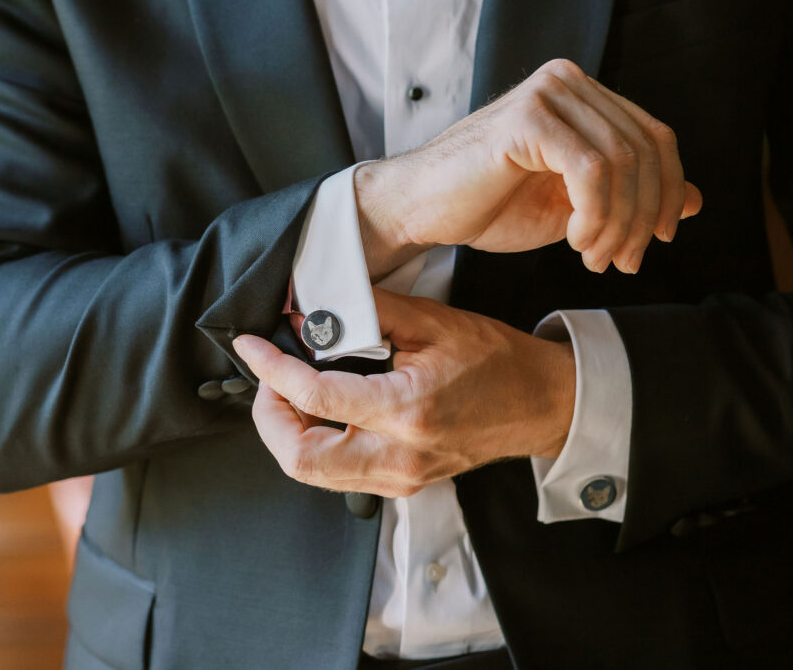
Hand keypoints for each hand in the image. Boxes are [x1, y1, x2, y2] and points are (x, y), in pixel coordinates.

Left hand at [232, 288, 575, 496]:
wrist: (541, 404)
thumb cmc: (495, 361)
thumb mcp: (431, 322)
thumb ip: (366, 311)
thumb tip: (311, 308)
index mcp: (407, 410)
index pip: (314, 397)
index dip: (271, 369)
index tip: (251, 346)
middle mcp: (399, 455)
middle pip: (300, 458)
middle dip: (269, 417)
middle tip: (270, 379)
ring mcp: (400, 478)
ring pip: (313, 473)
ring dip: (288, 432)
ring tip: (292, 391)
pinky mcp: (402, 485)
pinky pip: (337, 475)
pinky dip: (315, 444)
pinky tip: (322, 413)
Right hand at [357, 59, 702, 278]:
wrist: (421, 210)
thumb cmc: (485, 206)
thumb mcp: (574, 206)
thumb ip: (629, 196)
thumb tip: (694, 202)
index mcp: (581, 96)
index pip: (654, 138)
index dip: (668, 192)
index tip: (658, 239)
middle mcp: (567, 83)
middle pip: (645, 149)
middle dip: (644, 216)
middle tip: (625, 261)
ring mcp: (547, 95)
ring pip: (622, 162)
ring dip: (618, 223)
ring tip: (594, 256)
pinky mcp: (528, 119)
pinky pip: (590, 170)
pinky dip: (595, 214)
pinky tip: (575, 239)